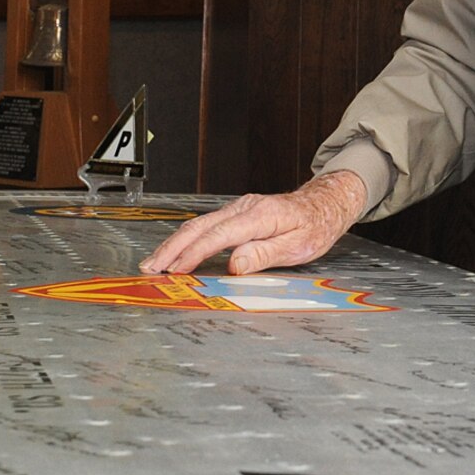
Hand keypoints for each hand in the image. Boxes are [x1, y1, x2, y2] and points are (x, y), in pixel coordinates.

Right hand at [140, 172, 367, 276]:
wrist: (323, 205)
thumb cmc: (314, 227)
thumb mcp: (297, 247)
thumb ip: (263, 255)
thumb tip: (234, 265)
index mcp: (259, 216)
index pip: (218, 236)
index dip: (195, 253)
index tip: (176, 270)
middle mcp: (244, 208)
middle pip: (199, 227)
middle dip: (172, 248)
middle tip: (151, 267)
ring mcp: (238, 208)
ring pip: (198, 225)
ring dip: (174, 244)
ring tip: (155, 262)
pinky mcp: (237, 213)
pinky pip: (206, 225)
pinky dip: (187, 239)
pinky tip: (176, 250)